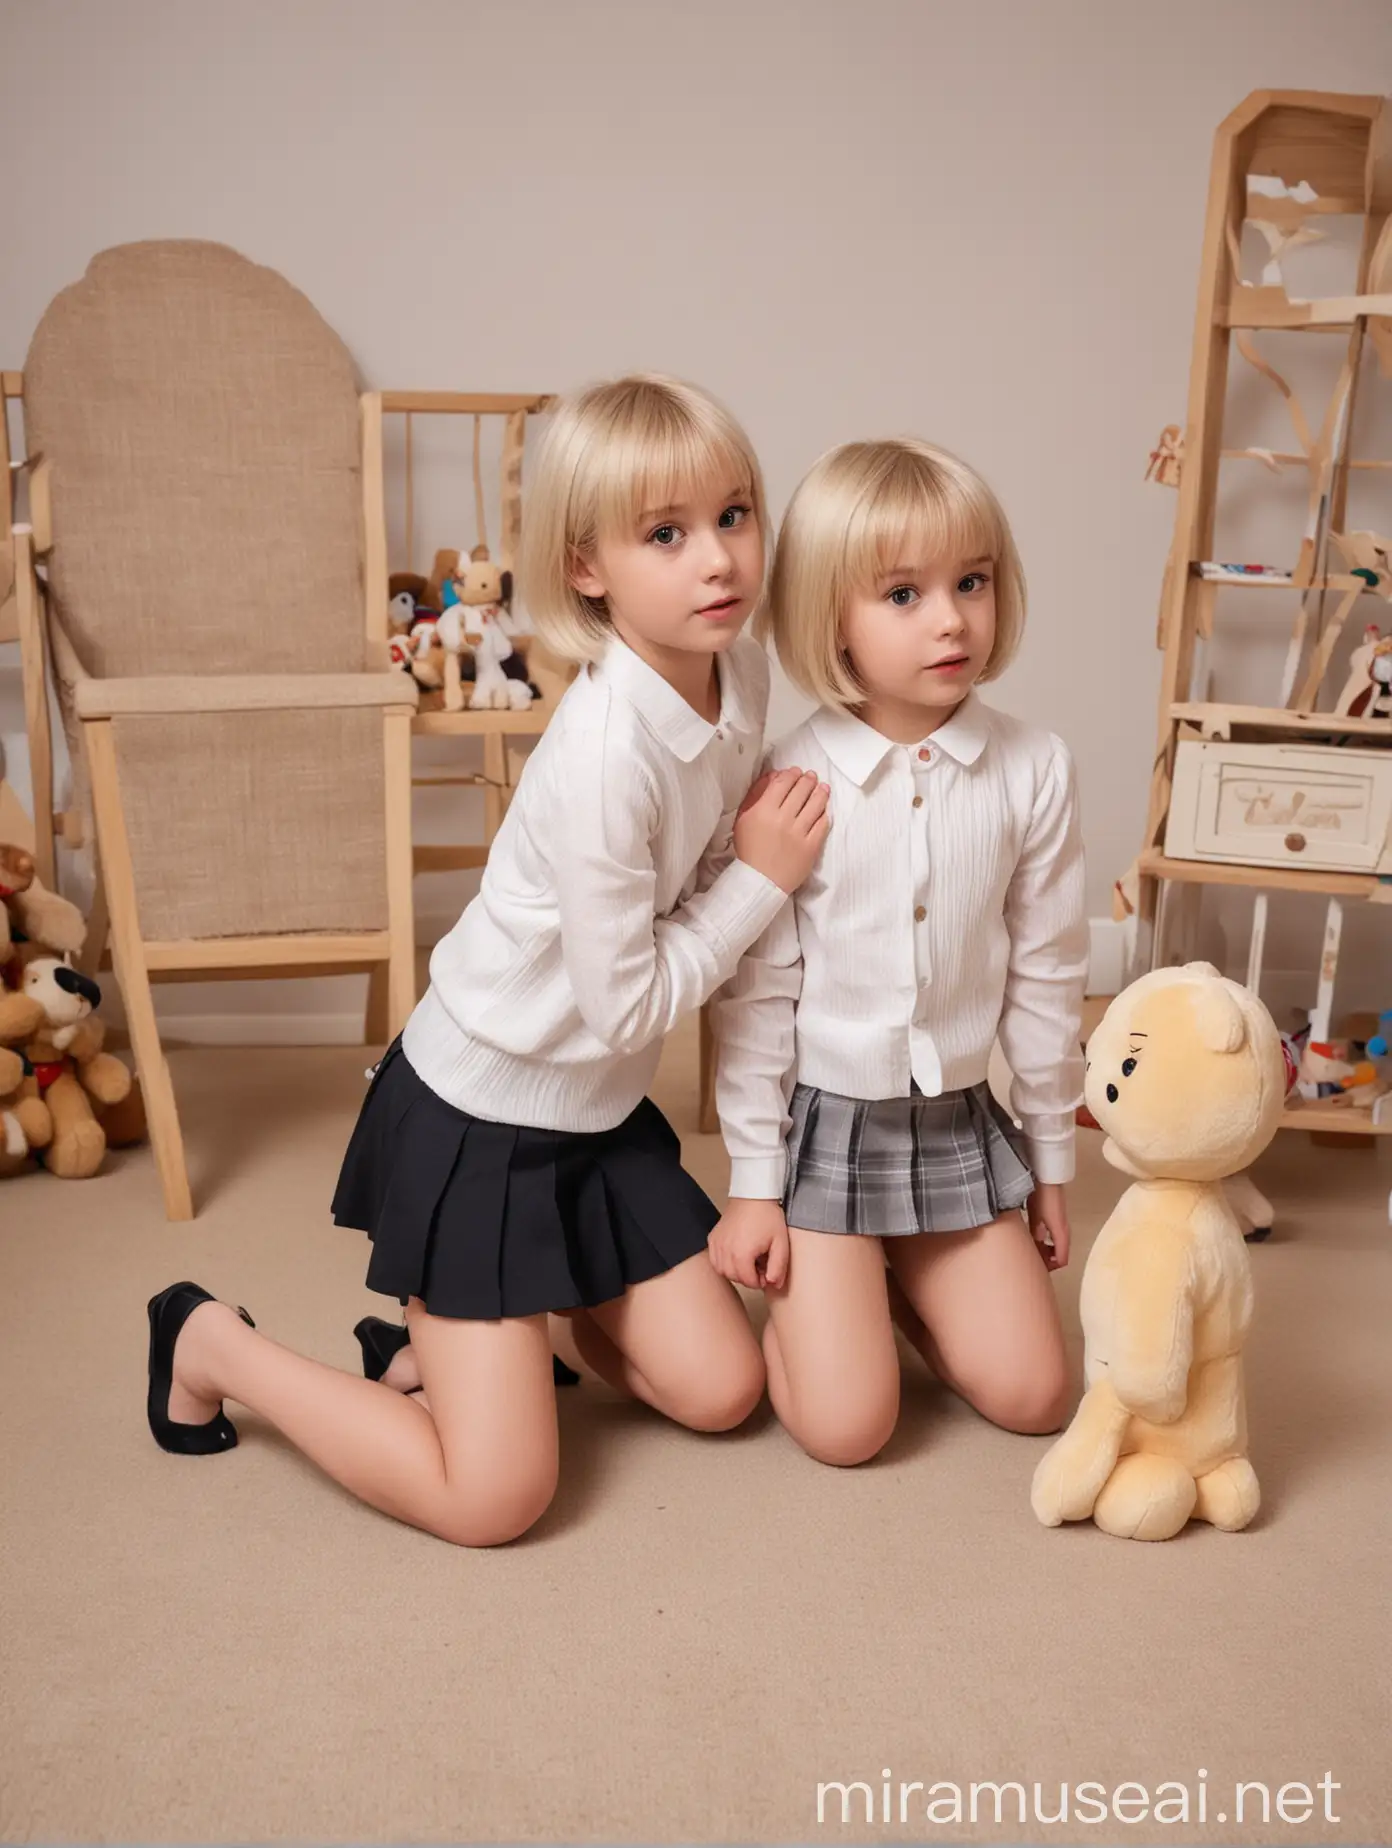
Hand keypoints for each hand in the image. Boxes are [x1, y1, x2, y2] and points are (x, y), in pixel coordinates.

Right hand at [708, 1197, 790, 1290]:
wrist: (754, 1195)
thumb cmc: (767, 1216)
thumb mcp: (781, 1243)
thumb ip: (778, 1267)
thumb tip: (773, 1283)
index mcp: (742, 1254)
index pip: (748, 1282)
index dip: (760, 1281)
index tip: (767, 1273)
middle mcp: (725, 1251)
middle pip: (735, 1278)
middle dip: (749, 1277)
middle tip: (760, 1266)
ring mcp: (717, 1244)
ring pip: (723, 1271)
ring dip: (735, 1271)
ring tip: (749, 1260)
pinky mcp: (713, 1238)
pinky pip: (715, 1260)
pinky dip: (724, 1262)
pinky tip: (736, 1255)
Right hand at [733, 767, 829, 893]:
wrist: (760, 881)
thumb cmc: (749, 850)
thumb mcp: (743, 819)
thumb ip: (756, 795)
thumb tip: (772, 776)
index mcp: (764, 811)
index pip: (783, 783)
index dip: (791, 774)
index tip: (795, 772)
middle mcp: (783, 819)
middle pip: (801, 790)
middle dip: (808, 780)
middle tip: (811, 776)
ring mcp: (799, 833)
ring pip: (815, 804)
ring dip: (820, 792)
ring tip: (822, 788)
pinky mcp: (811, 847)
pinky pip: (822, 824)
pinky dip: (824, 814)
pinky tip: (824, 809)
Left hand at [1027, 1181, 1069, 1270]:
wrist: (1048, 1176)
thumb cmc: (1043, 1195)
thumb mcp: (1036, 1216)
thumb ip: (1036, 1234)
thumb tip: (1035, 1248)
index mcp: (1061, 1233)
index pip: (1061, 1259)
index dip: (1049, 1267)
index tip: (1036, 1268)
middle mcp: (1064, 1230)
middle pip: (1060, 1254)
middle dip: (1046, 1260)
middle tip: (1030, 1260)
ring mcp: (1061, 1223)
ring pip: (1056, 1245)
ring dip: (1045, 1250)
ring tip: (1029, 1249)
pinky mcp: (1056, 1217)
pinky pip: (1053, 1236)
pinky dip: (1045, 1241)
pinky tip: (1031, 1236)